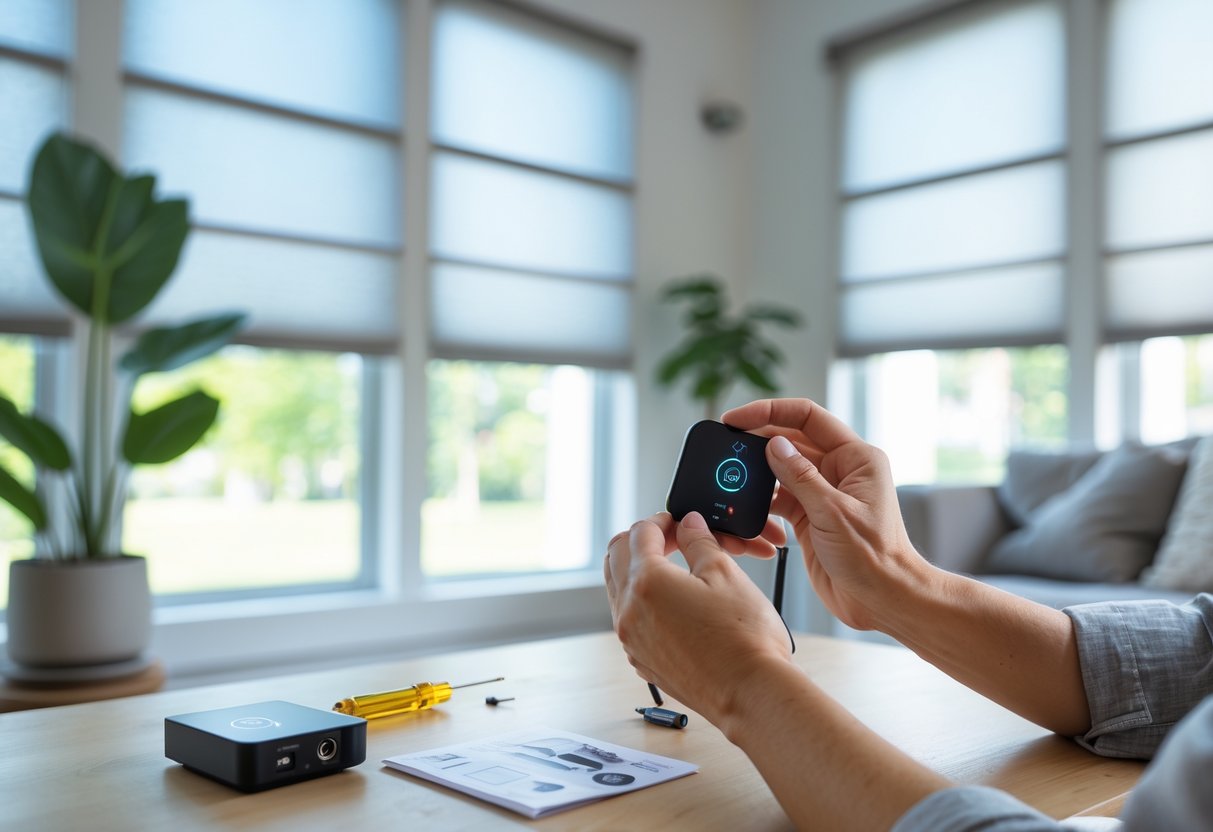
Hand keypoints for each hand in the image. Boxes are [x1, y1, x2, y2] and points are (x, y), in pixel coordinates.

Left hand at [603, 511, 792, 721]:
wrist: (751, 694)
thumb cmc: (744, 637)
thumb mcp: (725, 573)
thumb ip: (700, 541)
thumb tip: (689, 525)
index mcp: (647, 583)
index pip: (641, 533)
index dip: (663, 520)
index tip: (681, 523)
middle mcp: (628, 612)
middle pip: (616, 557)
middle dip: (642, 540)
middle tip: (673, 539)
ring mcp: (631, 640)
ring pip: (617, 589)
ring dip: (637, 570)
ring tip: (673, 568)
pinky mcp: (642, 661)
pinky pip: (628, 621)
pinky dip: (641, 602)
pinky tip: (672, 604)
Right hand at [722, 398, 928, 630]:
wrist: (882, 600)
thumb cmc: (874, 557)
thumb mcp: (833, 513)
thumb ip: (800, 477)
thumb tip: (773, 445)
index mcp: (856, 458)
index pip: (808, 418)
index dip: (771, 411)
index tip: (738, 417)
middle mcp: (840, 470)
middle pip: (791, 440)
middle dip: (758, 441)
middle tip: (726, 445)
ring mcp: (824, 493)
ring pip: (781, 470)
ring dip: (758, 474)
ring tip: (732, 478)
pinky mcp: (811, 516)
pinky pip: (780, 498)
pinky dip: (762, 502)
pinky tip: (749, 508)